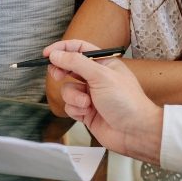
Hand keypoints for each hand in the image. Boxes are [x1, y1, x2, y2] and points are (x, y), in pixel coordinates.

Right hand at [44, 39, 162, 164]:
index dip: (62, 49)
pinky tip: (88, 113)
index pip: (79, 49)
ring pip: (68, 89)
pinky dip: (76, 109)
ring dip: (74, 96)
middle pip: (69, 68)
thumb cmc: (127, 101)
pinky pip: (70, 106)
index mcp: (104, 63)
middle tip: (57, 75)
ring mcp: (90, 95)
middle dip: (62, 72)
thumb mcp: (100, 75)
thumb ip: (76, 63)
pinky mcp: (86, 112)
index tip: (47, 54)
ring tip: (87, 103)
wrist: (134, 131)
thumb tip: (56, 55)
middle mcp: (96, 78)